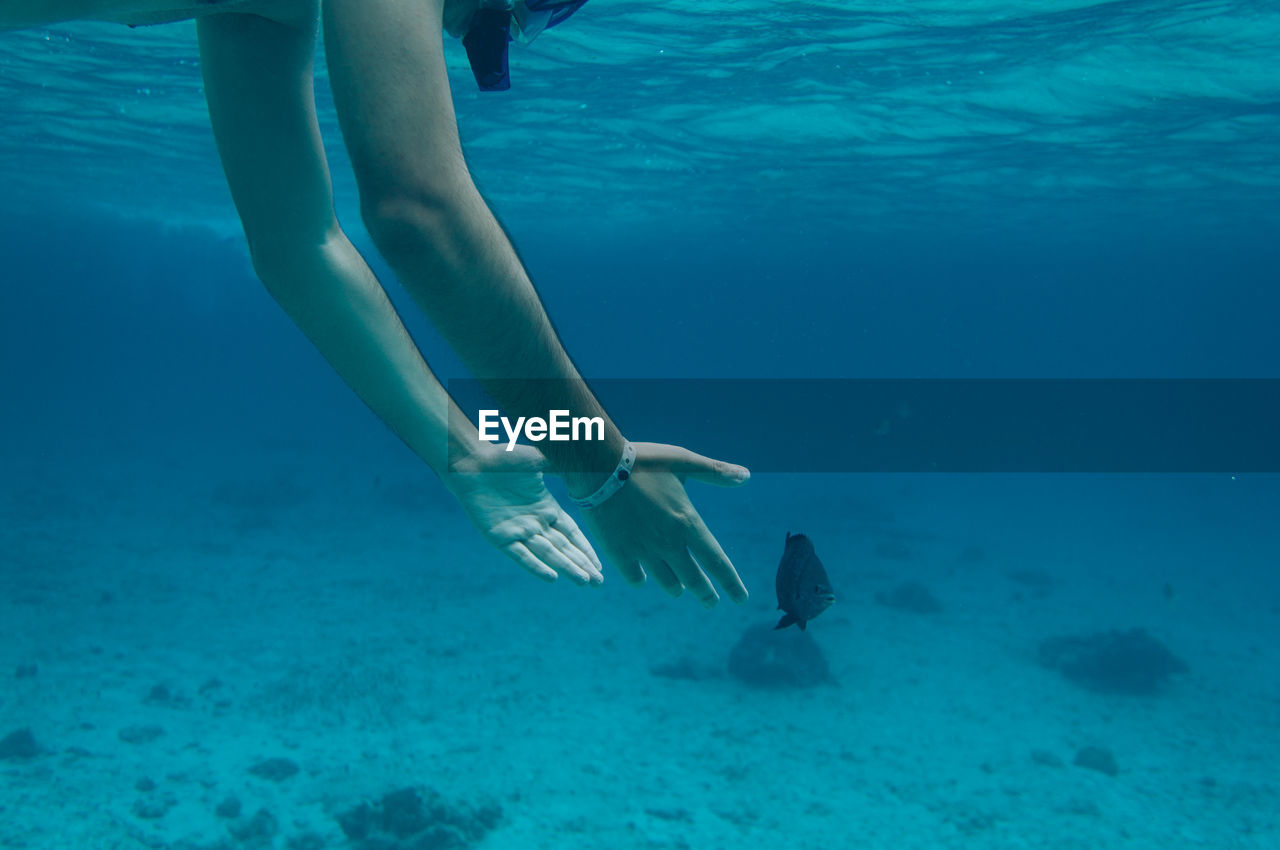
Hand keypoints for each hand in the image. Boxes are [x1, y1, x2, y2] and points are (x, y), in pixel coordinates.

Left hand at [445, 443, 602, 584]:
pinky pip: (520, 555)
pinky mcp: (500, 537)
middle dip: (582, 565)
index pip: (571, 534)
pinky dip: (536, 566)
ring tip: (584, 581)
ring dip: (566, 568)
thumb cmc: (504, 457)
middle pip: (564, 548)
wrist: (473, 462)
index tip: (599, 564)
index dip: (585, 549)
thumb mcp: (538, 459)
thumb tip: (588, 461)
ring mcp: (518, 531)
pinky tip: (552, 578)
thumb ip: (561, 466)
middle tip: (598, 583)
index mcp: (546, 508)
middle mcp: (534, 523)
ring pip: (547, 554)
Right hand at [579, 442, 749, 606]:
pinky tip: (642, 579)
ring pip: (666, 582)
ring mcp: (642, 550)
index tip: (741, 599)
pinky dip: (642, 580)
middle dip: (706, 594)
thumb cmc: (643, 461)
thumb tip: (746, 475)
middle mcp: (668, 543)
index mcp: (687, 523)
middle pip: (694, 580)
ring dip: (676, 588)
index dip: (731, 583)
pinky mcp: (618, 552)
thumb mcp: (683, 461)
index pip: (717, 562)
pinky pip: (635, 577)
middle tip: (712, 603)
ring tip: (678, 590)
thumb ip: (714, 471)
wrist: (597, 465)